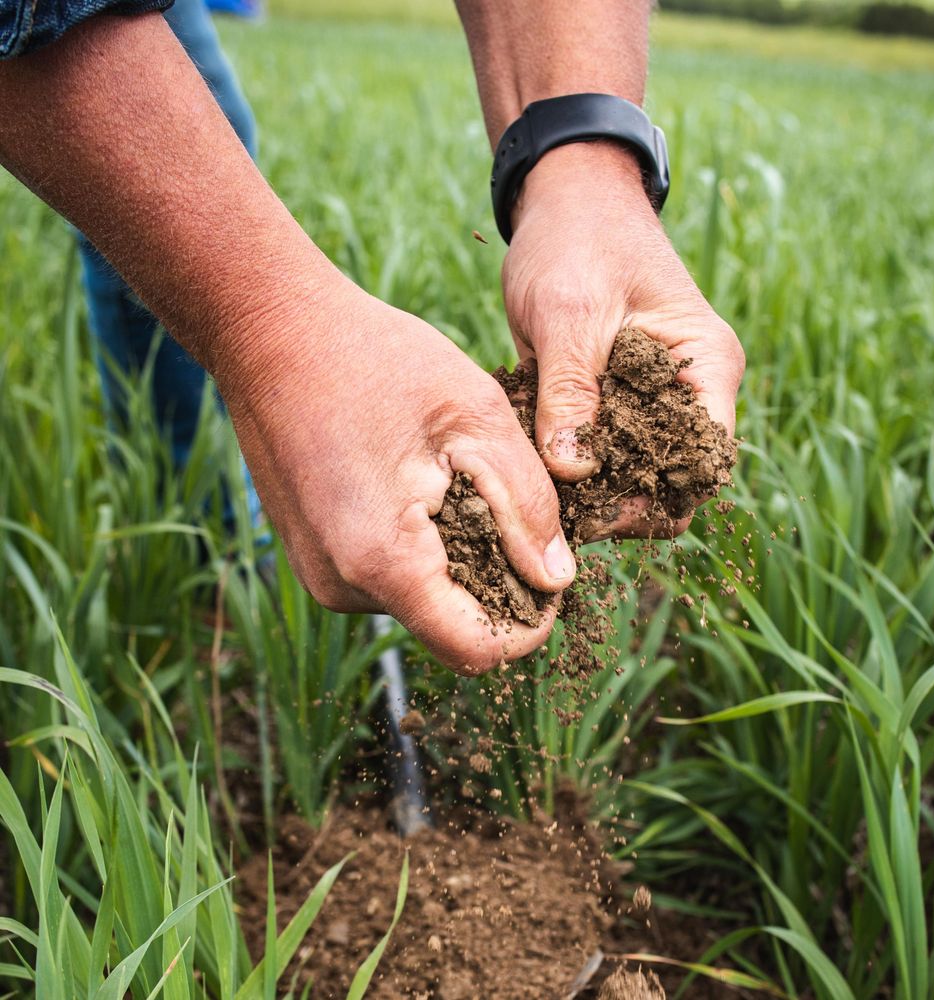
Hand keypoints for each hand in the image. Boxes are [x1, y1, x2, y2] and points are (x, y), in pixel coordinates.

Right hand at [215, 282, 575, 674]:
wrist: (271, 332)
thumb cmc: (375, 360)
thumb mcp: (476, 419)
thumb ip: (526, 505)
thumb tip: (557, 577)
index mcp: (385, 562)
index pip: (476, 650)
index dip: (528, 626)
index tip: (551, 574)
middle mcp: (343, 587)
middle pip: (449, 627)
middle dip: (498, 585)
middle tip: (513, 510)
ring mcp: (321, 576)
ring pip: (421, 601)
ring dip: (459, 561)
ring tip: (461, 485)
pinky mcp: (315, 557)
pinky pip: (388, 578)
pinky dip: (422, 548)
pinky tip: (424, 486)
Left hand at [501, 141, 744, 539]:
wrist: (563, 200)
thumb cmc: (576, 240)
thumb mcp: (568, 314)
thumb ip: (570, 391)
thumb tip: (573, 471)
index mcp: (706, 367)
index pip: (705, 463)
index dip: (657, 497)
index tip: (595, 507)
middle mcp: (691, 392)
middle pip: (673, 483)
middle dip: (621, 503)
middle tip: (558, 508)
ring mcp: (655, 400)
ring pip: (637, 476)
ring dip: (593, 490)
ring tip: (540, 487)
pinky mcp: (618, 401)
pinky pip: (604, 452)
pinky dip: (573, 465)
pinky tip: (533, 462)